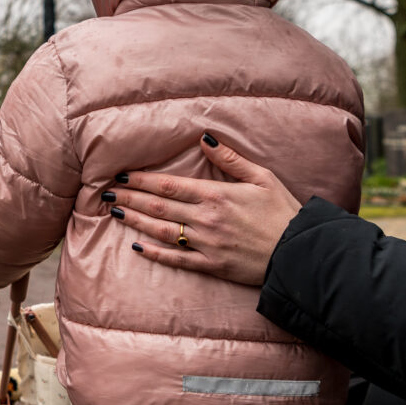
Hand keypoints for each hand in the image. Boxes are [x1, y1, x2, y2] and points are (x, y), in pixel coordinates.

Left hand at [103, 132, 300, 285]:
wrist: (299, 253)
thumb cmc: (284, 212)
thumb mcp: (262, 178)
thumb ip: (231, 159)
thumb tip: (205, 138)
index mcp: (217, 195)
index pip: (169, 185)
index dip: (142, 180)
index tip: (122, 175)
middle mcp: (206, 219)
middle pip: (158, 206)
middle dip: (130, 198)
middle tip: (106, 192)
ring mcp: (206, 244)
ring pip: (161, 231)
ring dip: (136, 221)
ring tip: (115, 212)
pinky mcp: (211, 265)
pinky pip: (176, 259)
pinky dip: (154, 253)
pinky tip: (137, 247)